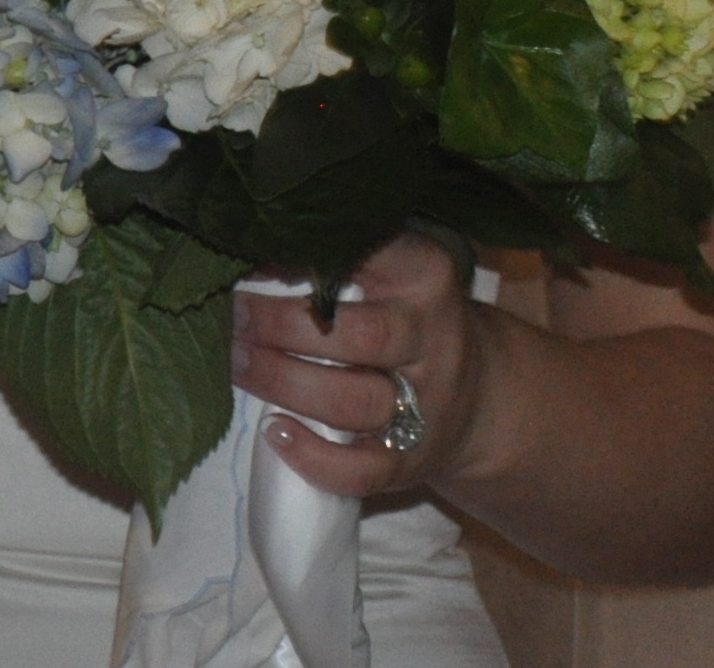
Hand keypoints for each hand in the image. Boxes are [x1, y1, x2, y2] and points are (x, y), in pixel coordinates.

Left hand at [233, 234, 483, 498]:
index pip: (371, 254)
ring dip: (284, 383)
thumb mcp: (393, 270)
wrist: (480, 396)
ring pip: (354, 402)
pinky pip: (362, 469)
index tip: (254, 253)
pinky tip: (274, 432)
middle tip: (233, 317)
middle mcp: (432, 339)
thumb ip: (340, 254)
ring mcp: (427, 406)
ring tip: (236, 364)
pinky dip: (313, 457)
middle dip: (283, 327)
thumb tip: (248, 245)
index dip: (307, 256)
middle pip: (360, 336)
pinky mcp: (412, 461)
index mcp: (424, 276)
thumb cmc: (406, 317)